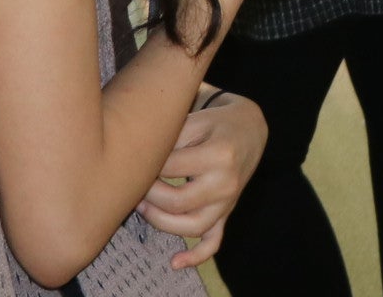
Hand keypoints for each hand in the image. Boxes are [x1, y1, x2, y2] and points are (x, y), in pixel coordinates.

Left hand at [142, 91, 266, 268]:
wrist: (249, 129)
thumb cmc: (216, 123)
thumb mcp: (195, 120)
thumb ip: (171, 139)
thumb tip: (140, 161)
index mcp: (219, 155)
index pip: (171, 167)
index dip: (148, 164)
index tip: (133, 157)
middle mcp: (226, 183)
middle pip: (178, 201)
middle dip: (149, 194)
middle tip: (135, 183)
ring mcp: (228, 203)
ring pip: (192, 226)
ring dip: (161, 222)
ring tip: (142, 208)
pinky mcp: (226, 214)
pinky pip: (214, 242)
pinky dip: (195, 256)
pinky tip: (175, 262)